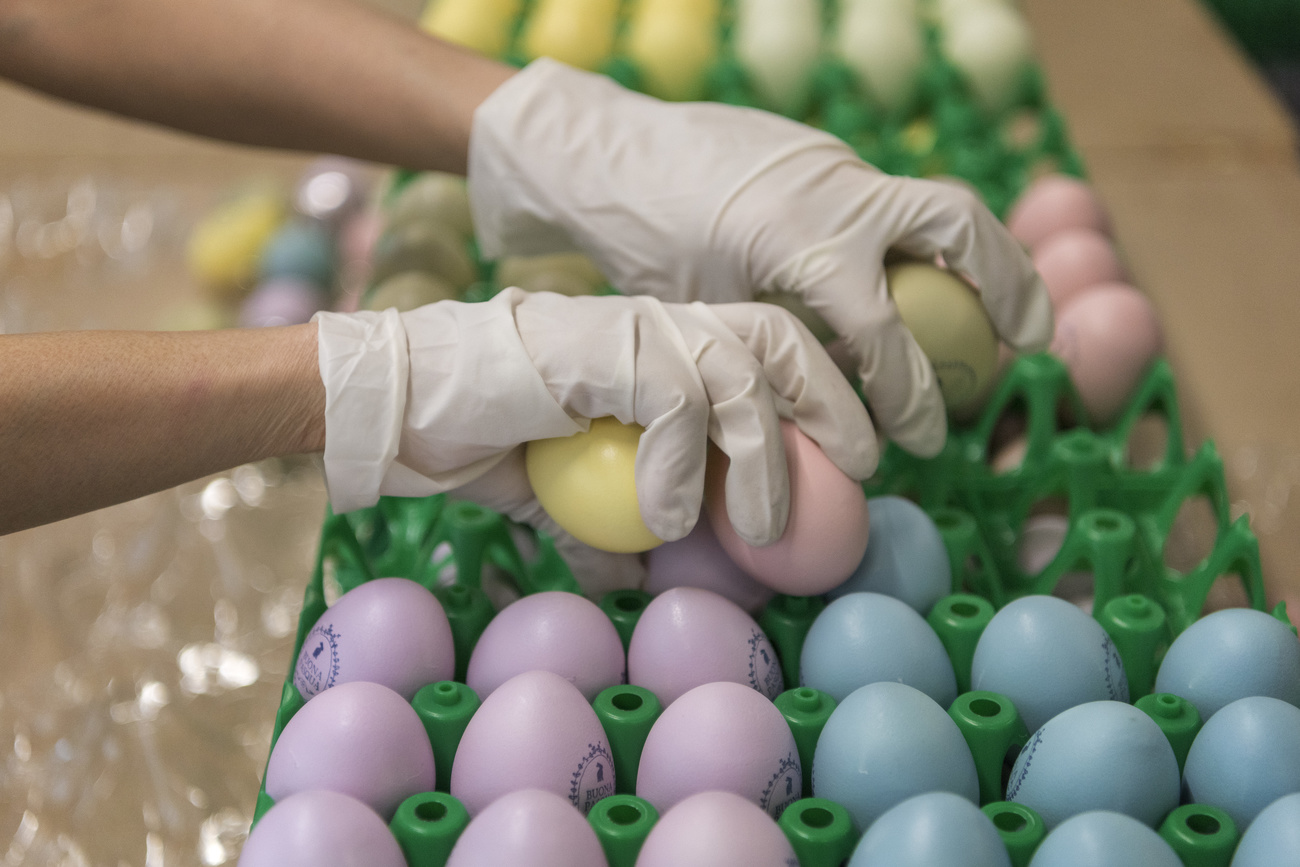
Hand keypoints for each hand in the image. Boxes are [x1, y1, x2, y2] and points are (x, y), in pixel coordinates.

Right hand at [314, 291, 872, 582]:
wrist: (403, 404)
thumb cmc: (480, 438)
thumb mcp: (559, 496)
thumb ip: (605, 528)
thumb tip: (641, 580)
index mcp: (663, 346)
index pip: (770, 347)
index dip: (821, 394)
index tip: (849, 463)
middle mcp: (659, 325)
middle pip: (780, 337)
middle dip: (833, 401)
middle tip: (857, 474)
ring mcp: (631, 330)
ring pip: (740, 373)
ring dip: (766, 460)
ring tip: (762, 533)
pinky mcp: (600, 347)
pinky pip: (674, 403)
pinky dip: (683, 469)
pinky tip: (664, 519)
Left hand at [468, 59, 1052, 455]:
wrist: (603, 152)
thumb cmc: (638, 242)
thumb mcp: (704, 311)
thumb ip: (773, 352)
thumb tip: (814, 422)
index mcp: (800, 239)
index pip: (882, 328)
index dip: (908, 395)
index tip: (920, 440)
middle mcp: (835, 191)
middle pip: (957, 228)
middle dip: (1008, 288)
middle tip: (1032, 344)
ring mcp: (835, 164)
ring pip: (937, 201)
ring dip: (985, 256)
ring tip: (1011, 310)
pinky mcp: (825, 157)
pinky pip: (894, 200)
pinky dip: (922, 242)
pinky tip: (922, 283)